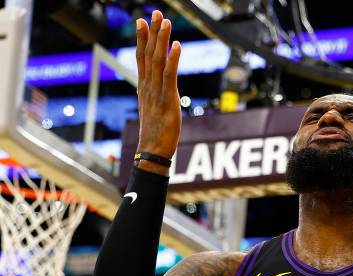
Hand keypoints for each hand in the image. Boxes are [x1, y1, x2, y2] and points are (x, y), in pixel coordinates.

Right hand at [135, 10, 181, 158]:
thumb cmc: (155, 132)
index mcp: (144, 87)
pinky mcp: (167, 99)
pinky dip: (173, 59)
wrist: (153, 150)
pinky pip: (169, 75)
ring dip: (161, 39)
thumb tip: (151, 86)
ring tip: (166, 21)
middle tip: (155, 12)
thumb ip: (152, 93)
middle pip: (148, 53)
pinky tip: (176, 45)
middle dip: (152, 32)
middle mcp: (148, 86)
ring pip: (157, 60)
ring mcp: (156, 91)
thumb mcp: (152, 108)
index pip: (141, 57)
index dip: (142, 38)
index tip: (142, 21)